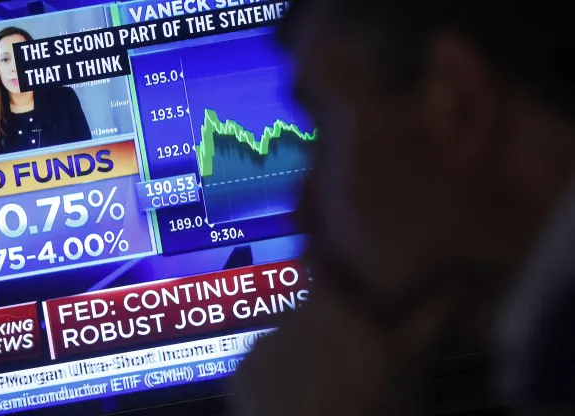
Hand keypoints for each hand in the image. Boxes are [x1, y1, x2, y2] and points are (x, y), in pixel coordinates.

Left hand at [231, 281, 459, 415]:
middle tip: (346, 355)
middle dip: (322, 324)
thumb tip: (459, 274)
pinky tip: (297, 400)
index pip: (316, 259)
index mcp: (325, 301)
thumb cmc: (373, 400)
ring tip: (324, 384)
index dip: (325, 261)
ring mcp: (259, 345)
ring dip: (300, 353)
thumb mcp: (413, 358)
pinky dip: (275, 378)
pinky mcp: (240, 375)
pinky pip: (261, 367)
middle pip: (306, 309)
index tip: (337, 274)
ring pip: (284, 340)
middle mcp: (285, 313)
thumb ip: (434, 312)